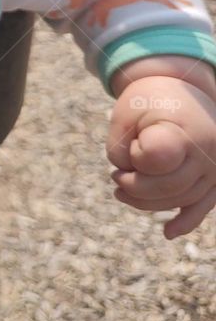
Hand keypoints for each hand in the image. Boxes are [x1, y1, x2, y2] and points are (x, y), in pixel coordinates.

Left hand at [106, 74, 215, 238]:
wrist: (181, 87)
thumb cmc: (148, 100)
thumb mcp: (124, 114)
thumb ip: (120, 149)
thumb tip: (129, 185)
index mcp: (186, 129)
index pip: (155, 158)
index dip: (135, 155)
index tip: (131, 143)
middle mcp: (208, 152)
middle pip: (170, 187)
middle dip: (135, 187)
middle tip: (114, 178)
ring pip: (182, 200)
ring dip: (149, 203)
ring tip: (122, 191)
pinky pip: (203, 206)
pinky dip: (185, 220)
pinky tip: (168, 233)